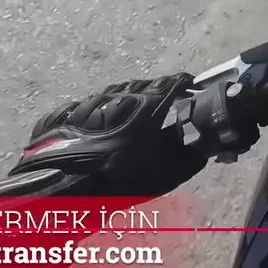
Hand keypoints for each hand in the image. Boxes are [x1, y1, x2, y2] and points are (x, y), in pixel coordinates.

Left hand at [8, 74, 211, 195]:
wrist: (65, 185)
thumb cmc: (121, 177)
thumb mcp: (167, 172)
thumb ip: (190, 156)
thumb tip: (203, 146)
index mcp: (147, 102)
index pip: (172, 82)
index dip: (184, 84)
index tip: (191, 89)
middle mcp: (119, 94)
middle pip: (143, 85)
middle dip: (155, 91)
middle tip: (162, 105)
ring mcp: (88, 100)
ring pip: (113, 93)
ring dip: (125, 100)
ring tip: (130, 114)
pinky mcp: (65, 112)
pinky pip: (86, 105)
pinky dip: (97, 112)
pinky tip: (97, 124)